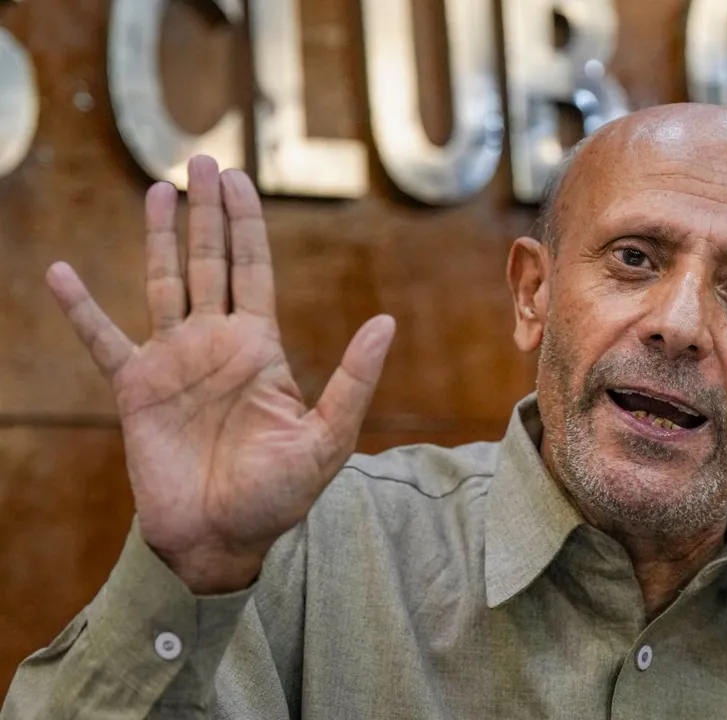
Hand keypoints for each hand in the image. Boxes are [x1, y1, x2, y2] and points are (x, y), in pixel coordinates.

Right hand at [46, 156, 395, 593]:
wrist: (222, 539)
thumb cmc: (280, 495)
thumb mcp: (327, 438)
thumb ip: (354, 380)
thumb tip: (386, 322)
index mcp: (261, 349)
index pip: (253, 271)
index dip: (246, 224)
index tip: (238, 180)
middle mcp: (216, 344)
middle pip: (211, 262)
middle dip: (207, 212)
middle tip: (201, 160)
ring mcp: (174, 363)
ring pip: (163, 284)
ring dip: (159, 239)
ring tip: (157, 191)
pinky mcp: (135, 390)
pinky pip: (103, 339)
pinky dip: (82, 308)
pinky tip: (64, 274)